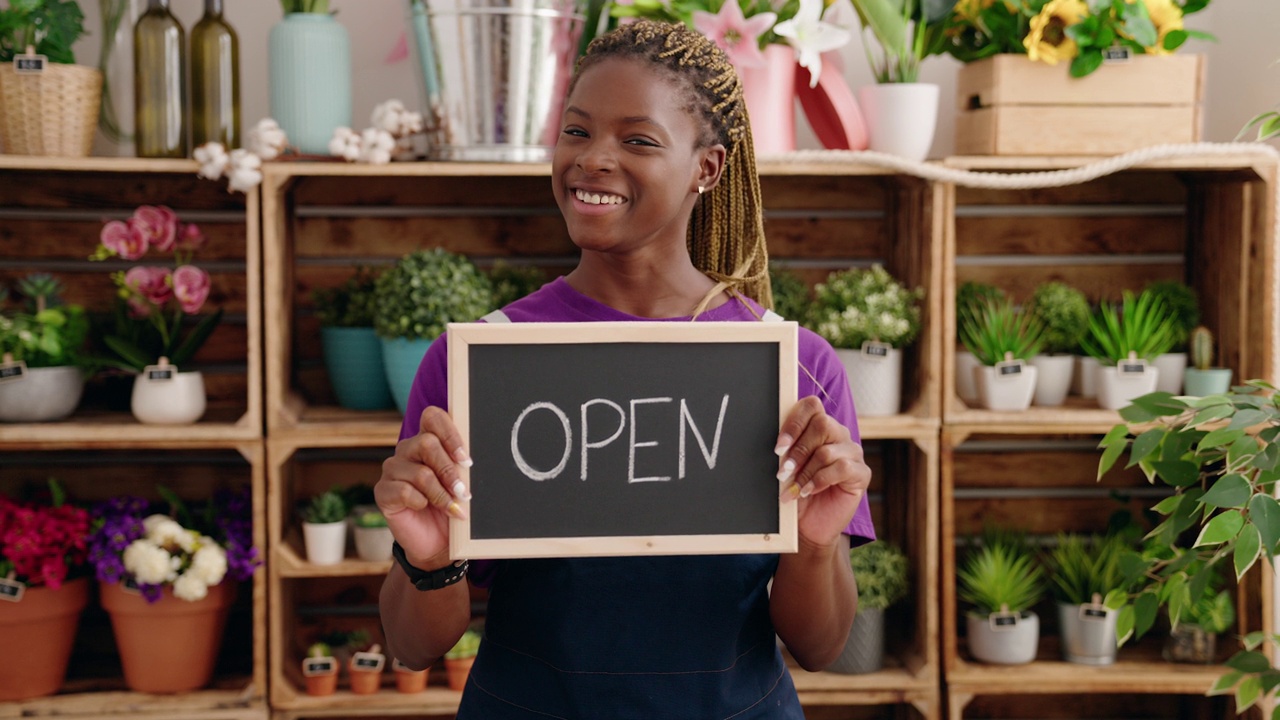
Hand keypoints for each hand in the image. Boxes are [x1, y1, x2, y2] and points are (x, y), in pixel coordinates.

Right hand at [375, 406, 471, 568]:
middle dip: (449, 470)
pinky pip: (404, 491)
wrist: (437, 542)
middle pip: (426, 443)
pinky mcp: (383, 492)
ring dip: (441, 493)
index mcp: (427, 440)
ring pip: (420, 472)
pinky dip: (421, 502)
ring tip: (453, 507)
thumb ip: (461, 466)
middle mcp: (407, 450)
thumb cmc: (450, 507)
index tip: (466, 459)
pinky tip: (425, 508)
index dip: (450, 433)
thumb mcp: (460, 483)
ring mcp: (392, 470)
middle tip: (463, 492)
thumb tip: (469, 460)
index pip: (433, 417)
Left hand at [775, 396, 869, 547]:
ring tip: (792, 488)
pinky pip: (841, 468)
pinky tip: (808, 491)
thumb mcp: (788, 467)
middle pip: (822, 424)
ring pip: (827, 451)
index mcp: (821, 427)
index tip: (778, 447)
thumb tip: (778, 443)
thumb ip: (787, 449)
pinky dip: (819, 480)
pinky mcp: (861, 473)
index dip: (794, 422)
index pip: (812, 406)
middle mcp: (839, 435)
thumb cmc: (797, 492)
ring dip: (805, 471)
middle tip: (783, 471)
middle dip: (798, 450)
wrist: (809, 525)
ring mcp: (853, 453)